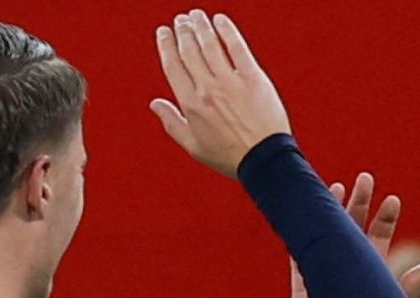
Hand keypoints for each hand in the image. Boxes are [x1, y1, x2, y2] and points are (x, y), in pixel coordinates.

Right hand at [151, 11, 289, 176]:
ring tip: (196, 15)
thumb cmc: (230, 156)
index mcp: (190, 104)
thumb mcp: (193, 146)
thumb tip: (154, 104)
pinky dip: (227, 31)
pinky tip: (220, 20)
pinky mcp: (253, 78)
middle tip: (181, 20)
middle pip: (190, 50)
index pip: (173, 65)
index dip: (166, 44)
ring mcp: (230, 82)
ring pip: (210, 44)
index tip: (164, 32)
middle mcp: (208, 89)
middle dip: (183, 31)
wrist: (265, 160)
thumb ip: (172, 122)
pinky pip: (237, 47)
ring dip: (201, 26)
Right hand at [288, 173, 419, 297]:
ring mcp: (326, 278)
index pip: (381, 240)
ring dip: (333, 212)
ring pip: (329, 237)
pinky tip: (307, 214)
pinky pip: (302, 254)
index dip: (386, 220)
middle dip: (361, 203)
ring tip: (338, 185)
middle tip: (366, 177)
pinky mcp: (303, 288)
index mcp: (373, 277)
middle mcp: (350, 273)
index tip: (394, 200)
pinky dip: (305, 234)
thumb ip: (407, 291)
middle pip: (355, 230)